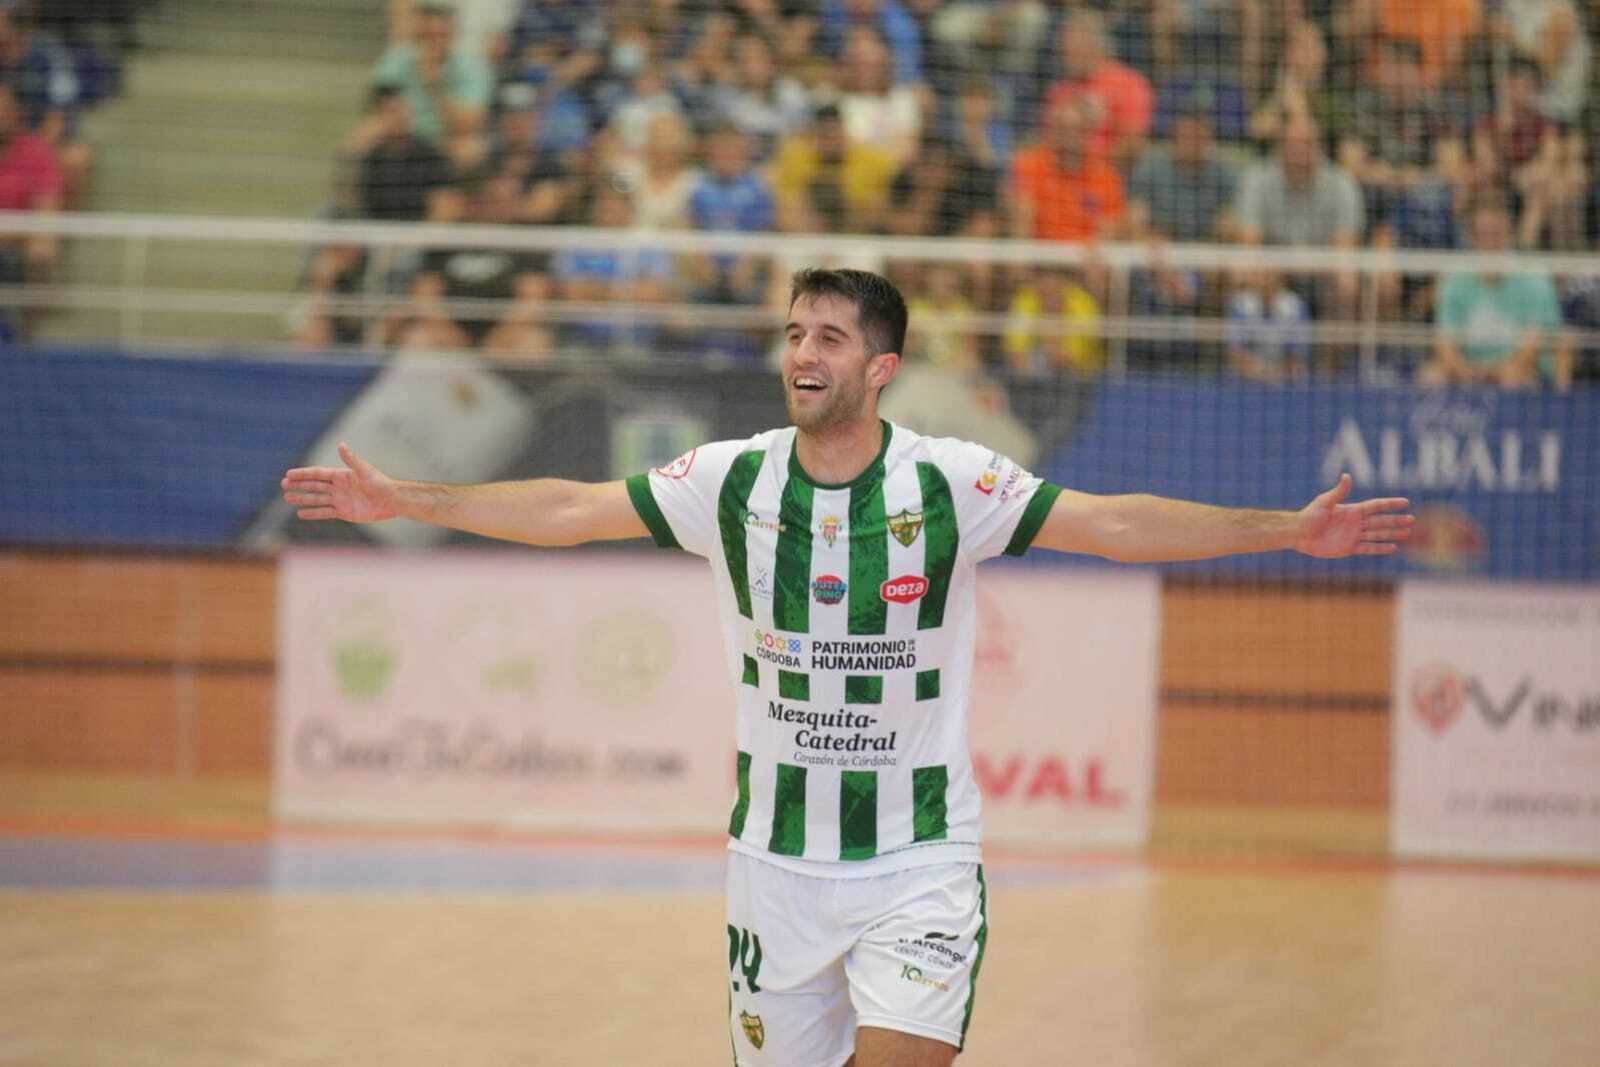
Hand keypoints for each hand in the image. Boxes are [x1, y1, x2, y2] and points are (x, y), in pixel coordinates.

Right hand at [281, 443, 400, 522]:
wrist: (392, 501)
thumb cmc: (380, 483)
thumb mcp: (364, 471)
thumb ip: (351, 460)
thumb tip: (340, 445)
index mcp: (341, 475)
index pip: (318, 474)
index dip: (303, 474)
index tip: (289, 474)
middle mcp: (338, 487)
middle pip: (314, 485)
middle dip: (299, 485)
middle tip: (282, 484)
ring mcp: (340, 500)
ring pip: (316, 499)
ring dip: (302, 498)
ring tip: (287, 497)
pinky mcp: (344, 512)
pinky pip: (325, 513)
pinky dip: (313, 513)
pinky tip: (300, 514)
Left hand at [1293, 474, 1412, 557]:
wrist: (1298, 534)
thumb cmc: (1309, 516)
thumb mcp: (1324, 502)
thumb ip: (1339, 492)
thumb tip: (1347, 475)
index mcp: (1352, 510)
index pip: (1376, 506)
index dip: (1390, 504)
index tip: (1406, 502)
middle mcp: (1355, 522)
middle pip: (1381, 521)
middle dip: (1396, 520)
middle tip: (1413, 520)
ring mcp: (1353, 535)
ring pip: (1378, 534)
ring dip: (1392, 534)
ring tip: (1407, 533)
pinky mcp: (1348, 548)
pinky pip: (1368, 548)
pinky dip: (1380, 548)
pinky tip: (1392, 547)